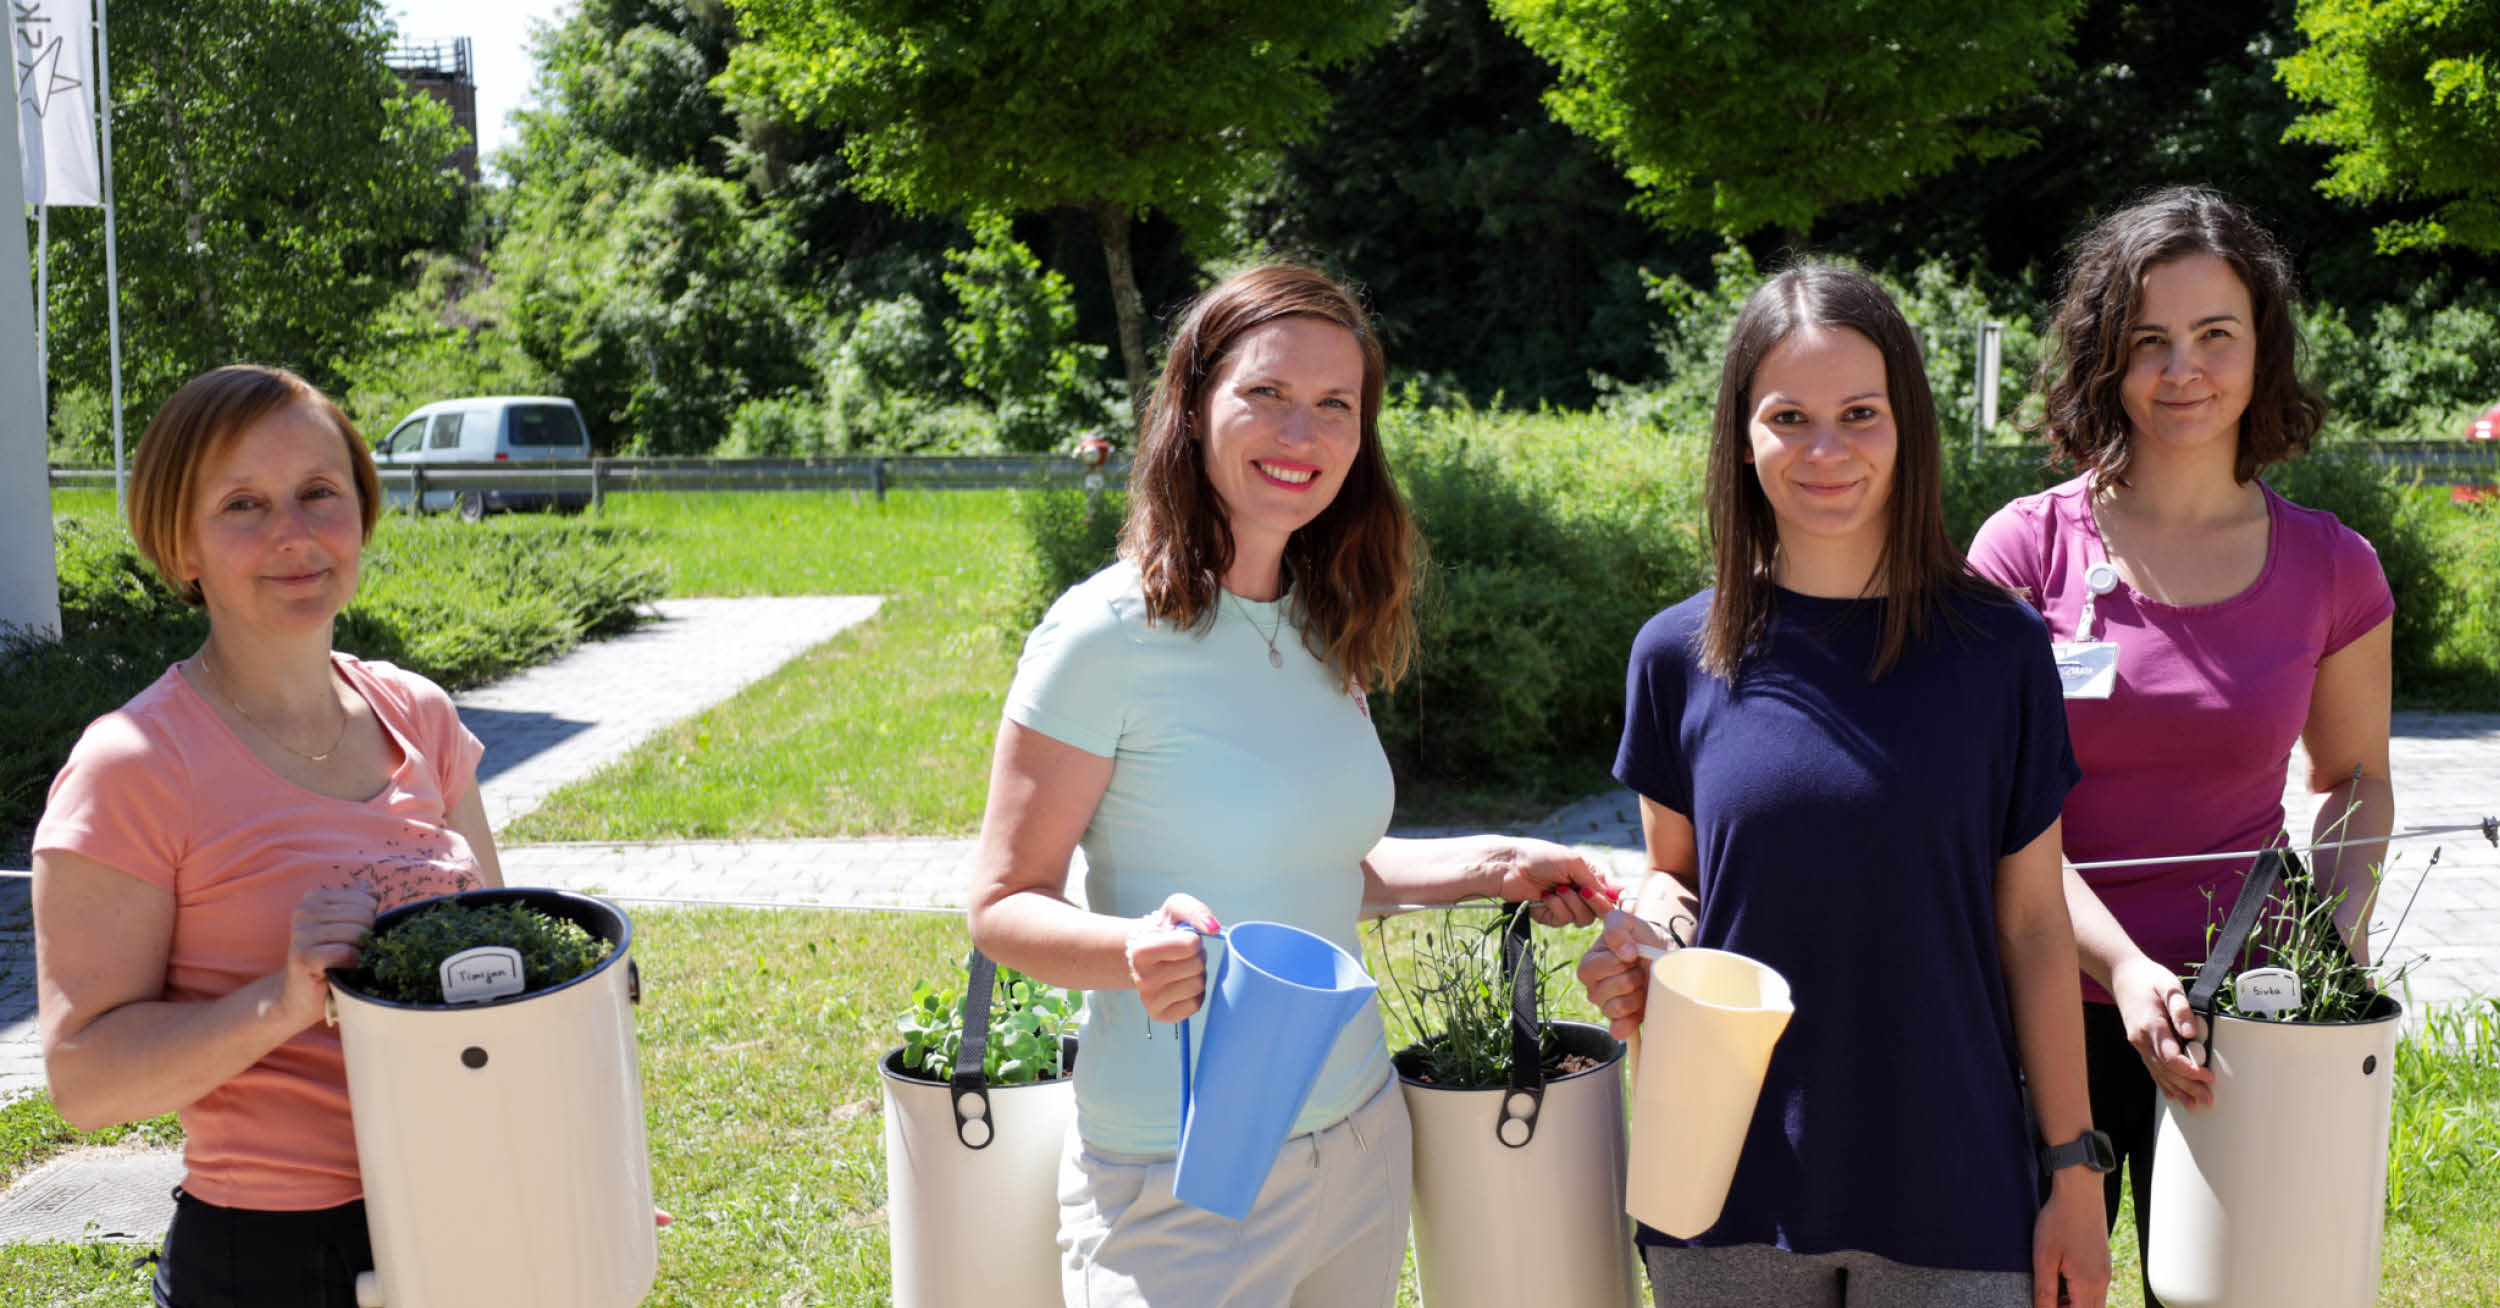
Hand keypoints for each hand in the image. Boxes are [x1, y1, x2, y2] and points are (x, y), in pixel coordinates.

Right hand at [277, 886, 376, 1029]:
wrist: (298, 995)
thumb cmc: (327, 959)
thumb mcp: (343, 926)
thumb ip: (357, 904)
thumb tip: (374, 892)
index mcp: (314, 898)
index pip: (366, 898)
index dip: (370, 920)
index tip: (354, 936)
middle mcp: (304, 911)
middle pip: (364, 915)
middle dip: (366, 936)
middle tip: (350, 951)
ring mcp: (301, 933)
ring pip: (356, 933)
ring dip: (359, 952)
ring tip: (345, 961)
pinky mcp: (303, 956)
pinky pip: (347, 953)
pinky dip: (353, 964)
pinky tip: (342, 970)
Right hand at [1126, 893, 1218, 1022]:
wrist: (1144, 954)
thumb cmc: (1163, 930)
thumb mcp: (1174, 908)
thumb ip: (1195, 910)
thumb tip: (1213, 927)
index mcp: (1141, 952)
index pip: (1190, 945)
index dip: (1193, 940)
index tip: (1180, 940)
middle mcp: (1141, 978)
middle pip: (1197, 967)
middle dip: (1197, 957)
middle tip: (1182, 955)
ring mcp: (1149, 1000)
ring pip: (1198, 986)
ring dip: (1197, 975)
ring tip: (1181, 969)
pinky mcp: (1159, 1015)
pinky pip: (1194, 1005)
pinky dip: (1194, 994)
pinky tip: (1180, 985)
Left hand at [1482, 839, 1617, 926]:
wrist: (1509, 866)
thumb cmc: (1541, 857)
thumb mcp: (1573, 862)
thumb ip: (1595, 881)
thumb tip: (1616, 897)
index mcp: (1589, 876)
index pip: (1612, 894)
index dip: (1617, 901)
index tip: (1621, 904)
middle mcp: (1580, 892)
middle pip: (1600, 911)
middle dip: (1591, 902)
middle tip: (1580, 890)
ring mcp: (1566, 905)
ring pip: (1582, 919)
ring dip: (1570, 903)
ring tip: (1556, 889)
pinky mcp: (1550, 915)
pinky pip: (1563, 921)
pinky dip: (1555, 908)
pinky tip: (1545, 896)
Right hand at [1576, 909, 1674, 1038]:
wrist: (1661, 953)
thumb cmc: (1639, 937)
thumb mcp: (1626, 921)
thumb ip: (1616, 929)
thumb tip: (1625, 954)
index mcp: (1589, 964)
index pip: (1593, 969)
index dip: (1616, 962)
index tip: (1631, 955)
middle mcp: (1594, 988)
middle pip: (1606, 991)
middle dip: (1630, 978)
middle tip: (1638, 970)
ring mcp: (1607, 1006)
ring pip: (1615, 1009)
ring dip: (1635, 996)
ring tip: (1642, 984)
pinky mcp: (1623, 1021)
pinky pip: (1618, 1030)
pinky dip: (1630, 1023)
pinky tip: (1639, 1011)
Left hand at [2032, 1172, 2111, 1307]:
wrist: (2079, 1191)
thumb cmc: (2059, 1221)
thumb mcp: (2044, 1258)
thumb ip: (2045, 1291)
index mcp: (2088, 1283)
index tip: (2045, 1305)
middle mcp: (2102, 1280)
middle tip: (2049, 1302)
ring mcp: (2105, 1271)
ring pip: (2094, 1302)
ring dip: (2074, 1304)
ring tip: (2053, 1292)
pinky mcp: (2103, 1262)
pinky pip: (2095, 1288)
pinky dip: (2080, 1293)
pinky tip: (2063, 1278)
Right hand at [2110, 954, 2214, 1108]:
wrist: (2122, 975)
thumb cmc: (2148, 979)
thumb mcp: (2169, 986)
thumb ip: (2181, 1009)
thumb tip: (2190, 1033)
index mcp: (2151, 1025)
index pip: (2171, 1057)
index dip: (2189, 1070)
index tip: (2207, 1076)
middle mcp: (2142, 1038)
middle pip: (2166, 1070)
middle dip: (2188, 1086)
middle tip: (2207, 1098)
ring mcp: (2139, 1043)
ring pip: (2159, 1072)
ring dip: (2177, 1090)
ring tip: (2194, 1104)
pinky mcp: (2140, 1043)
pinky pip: (2152, 1067)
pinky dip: (2163, 1083)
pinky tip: (2172, 1094)